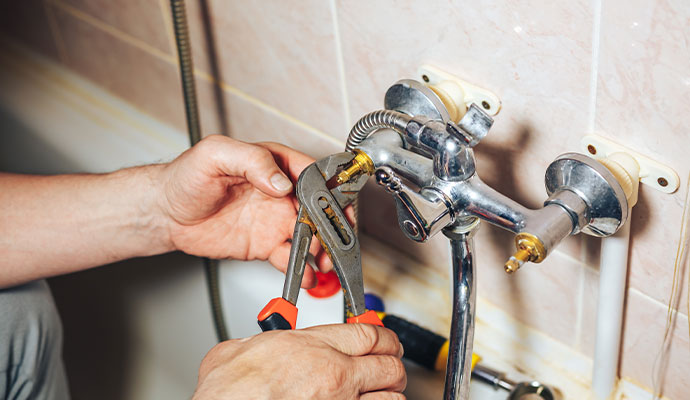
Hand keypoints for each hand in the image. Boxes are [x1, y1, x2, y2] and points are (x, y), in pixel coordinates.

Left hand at [157, 135, 330, 286]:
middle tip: (329, 240)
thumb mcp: (215, 155)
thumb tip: (280, 181)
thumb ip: (251, 161)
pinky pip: (290, 257)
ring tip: (320, 262)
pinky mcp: (265, 244)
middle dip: (330, 225)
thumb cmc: (186, 177)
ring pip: (310, 235)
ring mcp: (275, 219)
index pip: (313, 174)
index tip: (333, 205)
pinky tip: (304, 275)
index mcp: (274, 164)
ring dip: (321, 249)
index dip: (328, 189)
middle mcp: (280, 192)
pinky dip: (301, 268)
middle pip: (319, 208)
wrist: (166, 213)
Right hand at [193, 324, 406, 398]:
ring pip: (391, 396)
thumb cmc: (229, 391)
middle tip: (388, 366)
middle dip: (392, 365)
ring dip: (389, 393)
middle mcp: (335, 375)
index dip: (383, 336)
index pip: (369, 333)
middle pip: (389, 364)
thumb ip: (263, 340)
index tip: (384, 340)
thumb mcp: (239, 349)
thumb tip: (261, 341)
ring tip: (383, 392)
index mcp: (312, 347)